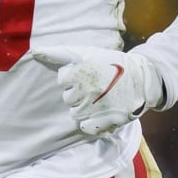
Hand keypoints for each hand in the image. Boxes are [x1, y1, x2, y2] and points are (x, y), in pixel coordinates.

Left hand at [32, 46, 164, 134]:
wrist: (142, 78)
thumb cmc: (111, 63)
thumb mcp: (87, 52)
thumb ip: (59, 53)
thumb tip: (35, 52)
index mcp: (80, 71)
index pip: (62, 79)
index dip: (73, 77)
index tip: (85, 74)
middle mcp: (86, 89)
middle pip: (68, 97)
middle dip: (78, 92)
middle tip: (94, 87)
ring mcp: (96, 106)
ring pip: (75, 112)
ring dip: (83, 107)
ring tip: (98, 99)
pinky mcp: (106, 120)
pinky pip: (85, 126)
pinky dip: (90, 122)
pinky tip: (99, 112)